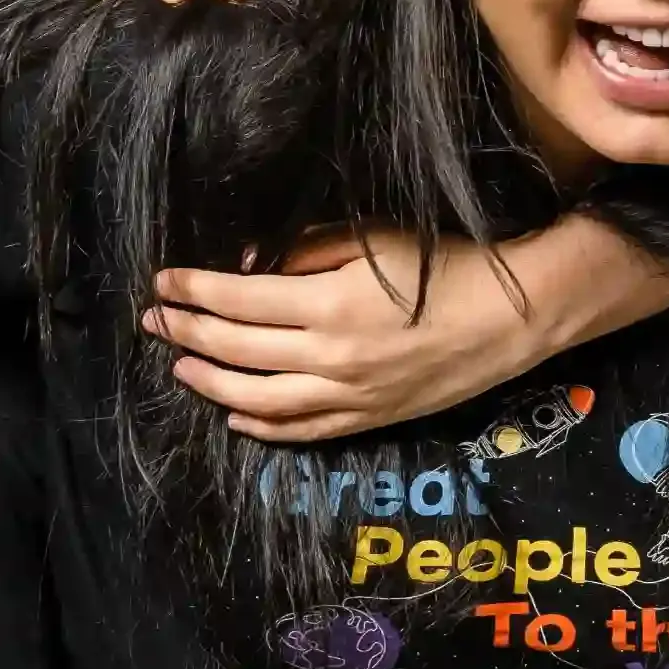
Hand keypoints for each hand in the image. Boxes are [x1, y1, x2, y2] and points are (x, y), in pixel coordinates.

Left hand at [148, 230, 553, 442]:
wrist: (513, 318)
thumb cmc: (448, 266)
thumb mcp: (376, 237)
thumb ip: (307, 248)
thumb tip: (250, 263)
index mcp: (328, 303)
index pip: (236, 299)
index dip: (193, 289)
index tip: (163, 280)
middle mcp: (329, 356)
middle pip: (235, 350)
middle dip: (186, 332)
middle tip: (155, 319)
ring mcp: (347, 396)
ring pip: (255, 400)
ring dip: (209, 383)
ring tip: (181, 366)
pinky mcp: (367, 419)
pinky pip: (300, 430)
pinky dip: (259, 425)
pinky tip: (234, 416)